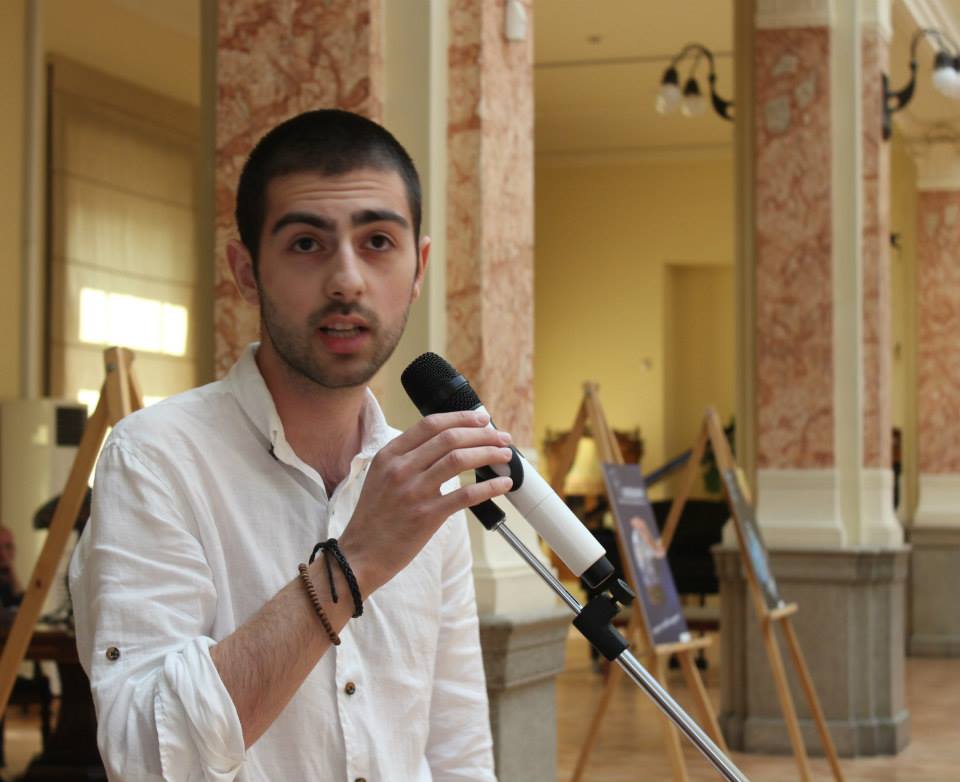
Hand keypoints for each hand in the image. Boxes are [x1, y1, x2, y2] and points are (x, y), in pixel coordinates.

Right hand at [339, 410, 513, 595]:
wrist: (360, 555)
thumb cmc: (375, 517)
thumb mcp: (382, 477)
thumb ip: (408, 458)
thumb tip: (449, 442)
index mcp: (389, 455)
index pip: (431, 424)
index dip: (461, 417)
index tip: (482, 418)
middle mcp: (401, 469)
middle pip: (450, 438)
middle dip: (483, 434)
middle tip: (502, 437)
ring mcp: (414, 491)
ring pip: (459, 459)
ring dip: (489, 453)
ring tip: (505, 455)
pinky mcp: (427, 516)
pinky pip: (466, 495)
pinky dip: (489, 487)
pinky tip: (503, 485)